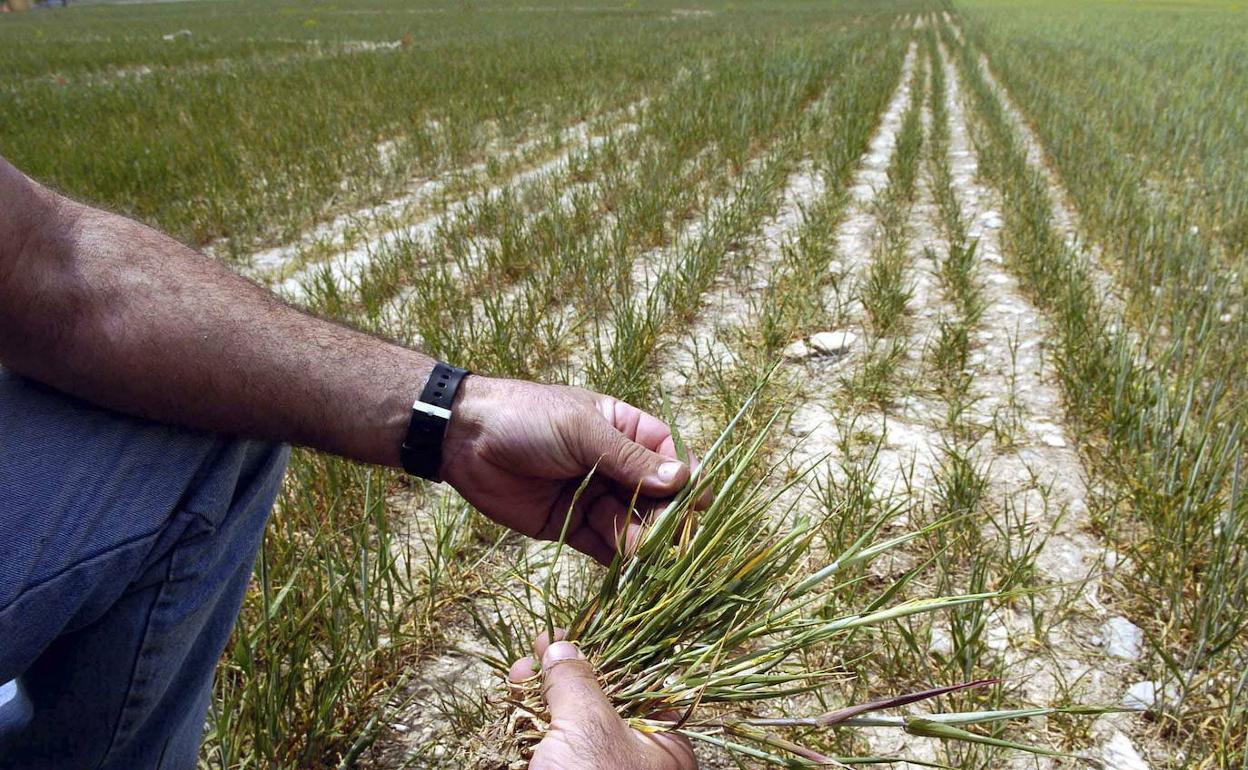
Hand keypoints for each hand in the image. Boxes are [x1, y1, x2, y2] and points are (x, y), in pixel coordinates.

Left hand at [441, 376, 696, 563]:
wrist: (463, 439)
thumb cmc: (527, 418)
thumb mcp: (582, 430)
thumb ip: (629, 458)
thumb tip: (681, 479)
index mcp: (625, 431)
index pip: (671, 457)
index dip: (686, 480)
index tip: (698, 504)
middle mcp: (616, 467)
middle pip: (656, 498)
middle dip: (666, 518)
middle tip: (672, 538)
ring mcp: (594, 497)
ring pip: (632, 525)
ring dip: (643, 541)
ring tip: (645, 552)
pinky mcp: (571, 526)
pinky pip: (602, 547)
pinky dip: (618, 561)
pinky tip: (629, 570)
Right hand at [508, 632, 696, 769]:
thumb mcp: (589, 729)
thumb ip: (576, 684)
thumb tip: (565, 648)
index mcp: (661, 746)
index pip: (637, 684)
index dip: (602, 653)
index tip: (570, 633)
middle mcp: (632, 761)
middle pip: (597, 702)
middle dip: (562, 673)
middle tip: (536, 649)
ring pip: (567, 727)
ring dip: (540, 696)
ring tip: (517, 673)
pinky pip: (547, 752)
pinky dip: (528, 729)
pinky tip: (511, 705)